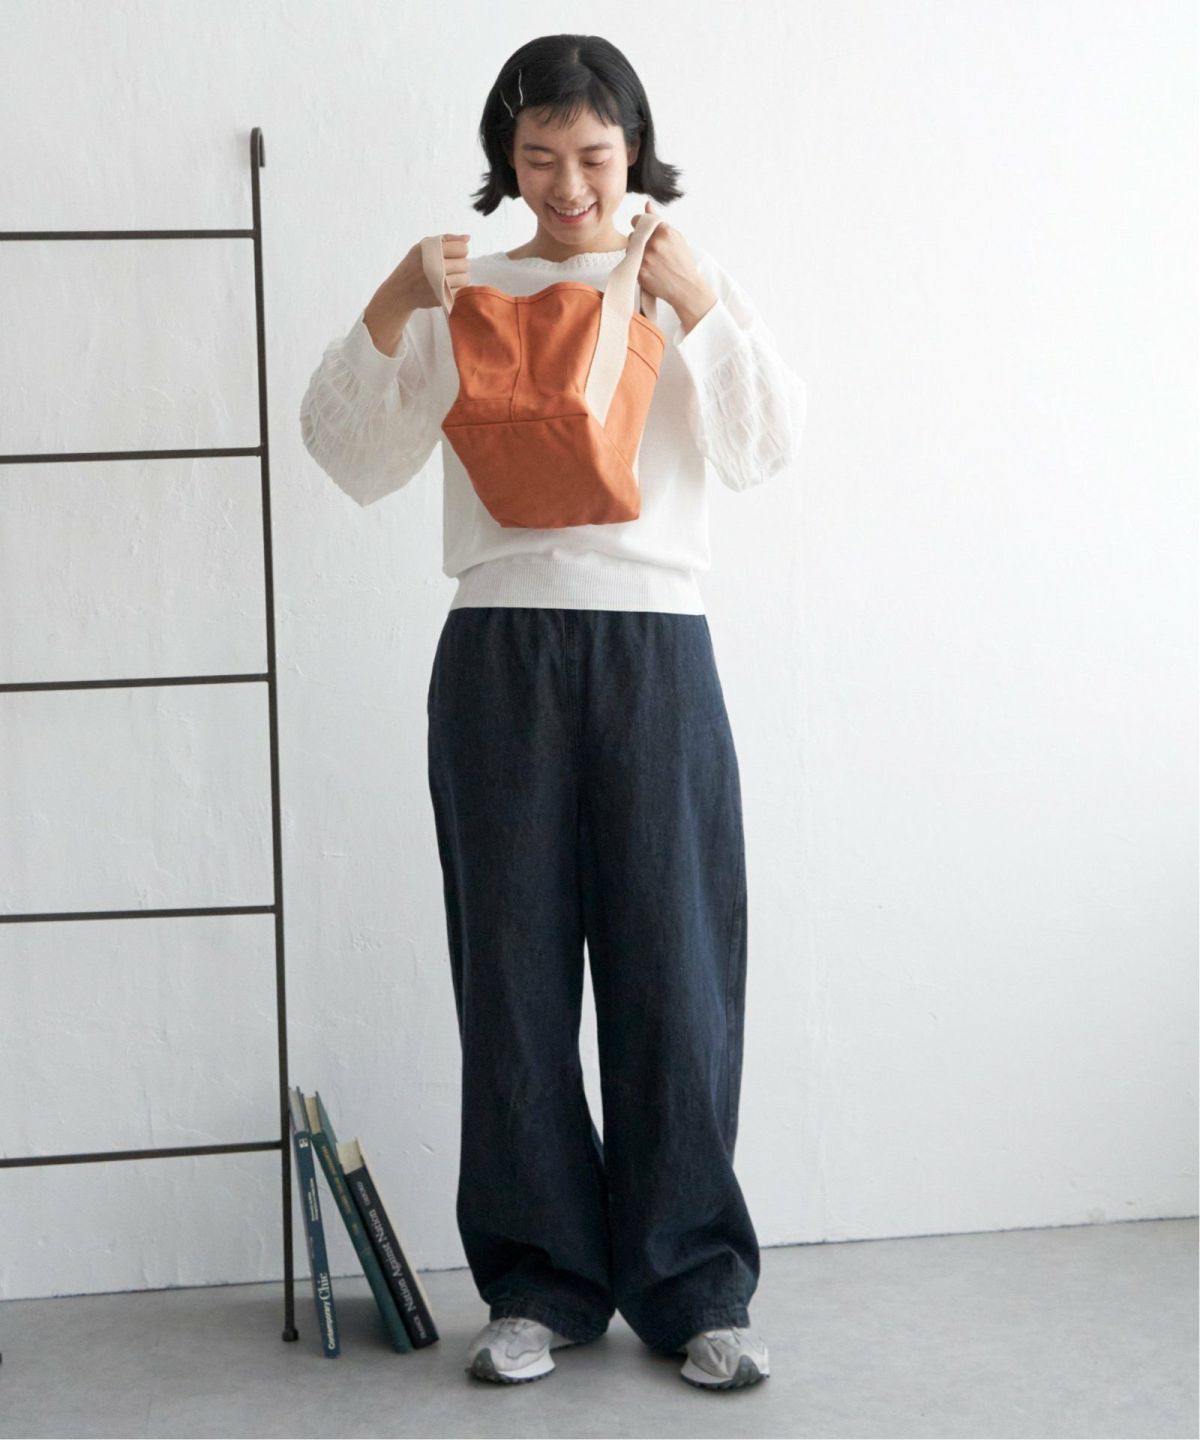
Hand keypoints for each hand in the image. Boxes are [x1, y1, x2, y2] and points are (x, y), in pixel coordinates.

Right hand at [395, 233, 471, 309]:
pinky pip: (460, 291)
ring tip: (449, 277)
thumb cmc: (413, 265)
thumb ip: (447, 239)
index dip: (460, 251)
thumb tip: (468, 238)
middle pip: (465, 264)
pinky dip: (456, 289)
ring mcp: (438, 283)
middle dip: (461, 265)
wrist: (400, 291)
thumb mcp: (423, 247)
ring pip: (465, 279)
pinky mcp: (441, 297)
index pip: (462, 248)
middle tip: (450, 268)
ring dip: (460, 278)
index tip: (452, 255)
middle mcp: (435, 266)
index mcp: (431, 250)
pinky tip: (447, 287)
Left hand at [629, 201, 715, 325]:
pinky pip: (631, 264)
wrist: (686, 287)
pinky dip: (637, 266)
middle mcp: (654, 243)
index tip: (640, 229)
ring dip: (636, 254)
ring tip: (652, 262)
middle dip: (638, 241)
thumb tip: (647, 205)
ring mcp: (646, 258)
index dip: (638, 224)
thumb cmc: (682, 262)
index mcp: (664, 231)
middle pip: (632, 235)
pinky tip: (650, 270)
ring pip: (630, 250)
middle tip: (651, 251)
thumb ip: (659, 220)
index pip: (638, 220)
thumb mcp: (676, 237)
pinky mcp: (640, 272)